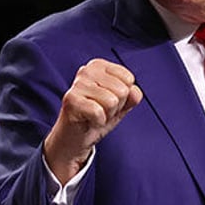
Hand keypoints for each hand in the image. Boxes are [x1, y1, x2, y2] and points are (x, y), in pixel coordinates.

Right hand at [44, 58, 142, 183]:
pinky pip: (98, 112)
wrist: (76, 138)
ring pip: (112, 101)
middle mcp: (86, 70)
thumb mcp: (121, 105)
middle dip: (115, 107)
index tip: (108, 102)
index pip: (128, 79)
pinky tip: (89, 120)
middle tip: (101, 111)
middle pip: (122, 90)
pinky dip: (98, 122)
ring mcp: (77, 84)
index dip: (124, 97)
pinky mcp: (71, 99)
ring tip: (95, 115)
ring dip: (107, 115)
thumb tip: (134, 91)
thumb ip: (132, 96)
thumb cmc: (98, 117)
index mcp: (99, 66)